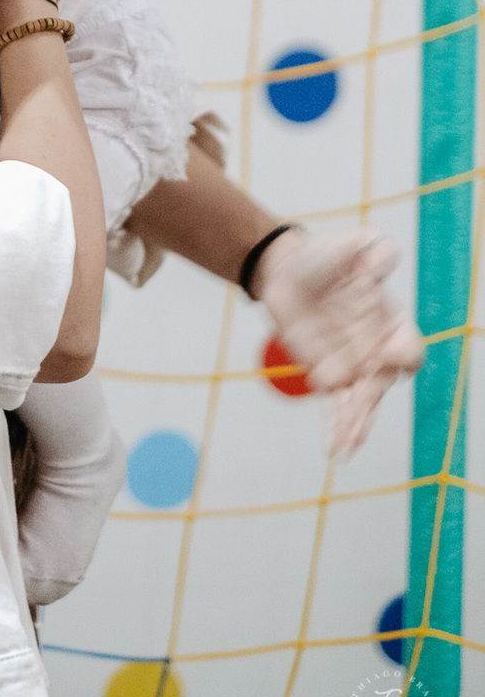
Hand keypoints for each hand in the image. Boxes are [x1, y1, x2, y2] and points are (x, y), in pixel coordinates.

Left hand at [256, 228, 424, 455]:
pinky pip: (336, 406)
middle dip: (371, 402)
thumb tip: (383, 262)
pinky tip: (333, 451)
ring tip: (344, 446)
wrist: (287, 273)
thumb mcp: (350, 245)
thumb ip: (372, 251)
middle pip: (383, 383)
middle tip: (356, 413)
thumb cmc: (324, 258)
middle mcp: (377, 348)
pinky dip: (335, 427)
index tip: (386, 357)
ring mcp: (354, 366)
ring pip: (360, 403)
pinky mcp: (328, 375)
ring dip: (354, 425)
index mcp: (390, 320)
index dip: (402, 355)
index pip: (409, 346)